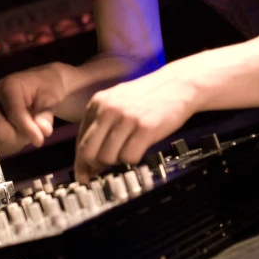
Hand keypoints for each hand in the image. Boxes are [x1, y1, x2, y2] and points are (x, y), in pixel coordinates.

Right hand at [0, 64, 65, 156]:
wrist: (39, 89)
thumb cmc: (45, 91)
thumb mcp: (51, 98)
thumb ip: (46, 114)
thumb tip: (44, 130)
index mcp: (7, 86)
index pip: (13, 113)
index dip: (26, 128)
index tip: (39, 140)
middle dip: (20, 136)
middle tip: (37, 133)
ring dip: (17, 141)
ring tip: (30, 130)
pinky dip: (11, 145)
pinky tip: (22, 136)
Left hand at [73, 67, 195, 181]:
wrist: (178, 84)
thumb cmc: (149, 96)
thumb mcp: (118, 102)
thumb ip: (101, 126)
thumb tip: (88, 161)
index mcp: (98, 103)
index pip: (80, 141)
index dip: (82, 162)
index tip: (84, 175)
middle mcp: (108, 109)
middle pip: (89, 153)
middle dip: (97, 166)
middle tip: (107, 169)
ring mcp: (126, 118)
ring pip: (107, 158)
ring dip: (117, 162)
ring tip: (129, 151)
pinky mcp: (145, 128)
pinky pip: (129, 157)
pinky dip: (133, 160)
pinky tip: (139, 150)